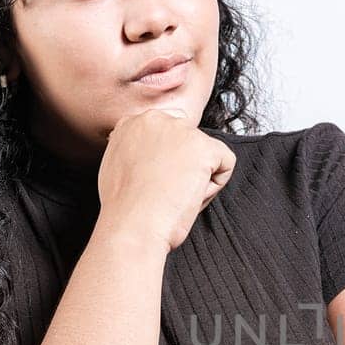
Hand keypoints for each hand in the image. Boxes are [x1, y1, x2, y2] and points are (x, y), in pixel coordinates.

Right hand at [99, 106, 235, 252]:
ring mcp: (180, 130)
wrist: (132, 225)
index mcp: (132, 123)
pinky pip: (226, 163)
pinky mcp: (203, 146)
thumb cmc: (124, 209)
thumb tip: (154, 155)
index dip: (170, 162)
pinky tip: (190, 197)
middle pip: (189, 143)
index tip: (158, 181)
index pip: (168, 134)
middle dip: (185, 168)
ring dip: (197, 179)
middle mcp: (155, 119)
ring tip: (174, 196)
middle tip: (166, 192)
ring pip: (207, 155)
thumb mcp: (117, 167)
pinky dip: (214, 187)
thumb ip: (136, 152)